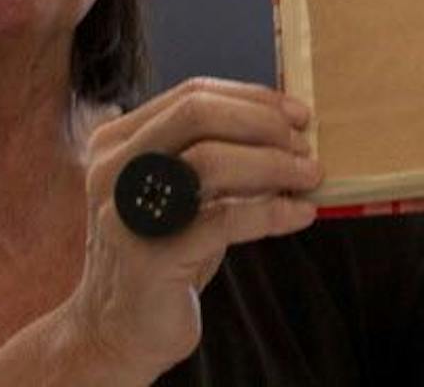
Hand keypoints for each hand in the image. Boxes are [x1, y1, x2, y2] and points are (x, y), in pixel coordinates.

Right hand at [53, 79, 319, 378]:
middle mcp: (113, 169)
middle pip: (198, 113)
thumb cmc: (166, 248)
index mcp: (118, 142)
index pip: (193, 94)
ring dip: (274, 165)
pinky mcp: (149, 257)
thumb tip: (293, 125)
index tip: (300, 115)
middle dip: (263, 124)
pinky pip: (223, 220)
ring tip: (310, 178)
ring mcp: (126, 212)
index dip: (254, 98)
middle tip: (305, 147)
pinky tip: (299, 214)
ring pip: (210, 161)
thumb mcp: (184, 190)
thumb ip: (218, 151)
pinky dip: (272, 211)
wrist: (117, 329)